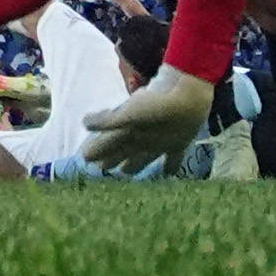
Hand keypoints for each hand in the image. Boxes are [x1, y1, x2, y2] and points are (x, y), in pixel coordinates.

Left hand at [81, 66, 218, 172]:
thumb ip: (106, 120)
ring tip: (126, 171)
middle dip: (112, 160)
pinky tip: (168, 174)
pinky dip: (169, 167)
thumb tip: (85, 124)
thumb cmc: (157, 104)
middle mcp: (144, 146)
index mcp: (130, 137)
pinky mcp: (179, 144)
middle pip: (124, 155)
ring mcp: (162, 146)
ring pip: (144, 159)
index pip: (108, 146)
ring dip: (134, 165)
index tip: (84, 157)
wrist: (190, 102)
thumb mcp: (128, 111)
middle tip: (102, 166)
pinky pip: (172, 160)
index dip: (96, 151)